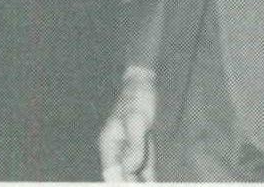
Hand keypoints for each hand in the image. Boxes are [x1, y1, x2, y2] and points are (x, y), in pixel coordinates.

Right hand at [99, 66, 155, 182]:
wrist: (143, 86)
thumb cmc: (136, 100)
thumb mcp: (136, 121)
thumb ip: (134, 146)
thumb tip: (129, 169)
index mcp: (109, 144)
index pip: (111, 172)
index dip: (119, 183)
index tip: (129, 186)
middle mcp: (117, 150)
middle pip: (122, 176)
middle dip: (130, 183)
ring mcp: (129, 150)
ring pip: (133, 175)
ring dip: (138, 182)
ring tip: (154, 185)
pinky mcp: (141, 148)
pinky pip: (144, 169)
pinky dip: (148, 178)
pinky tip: (154, 182)